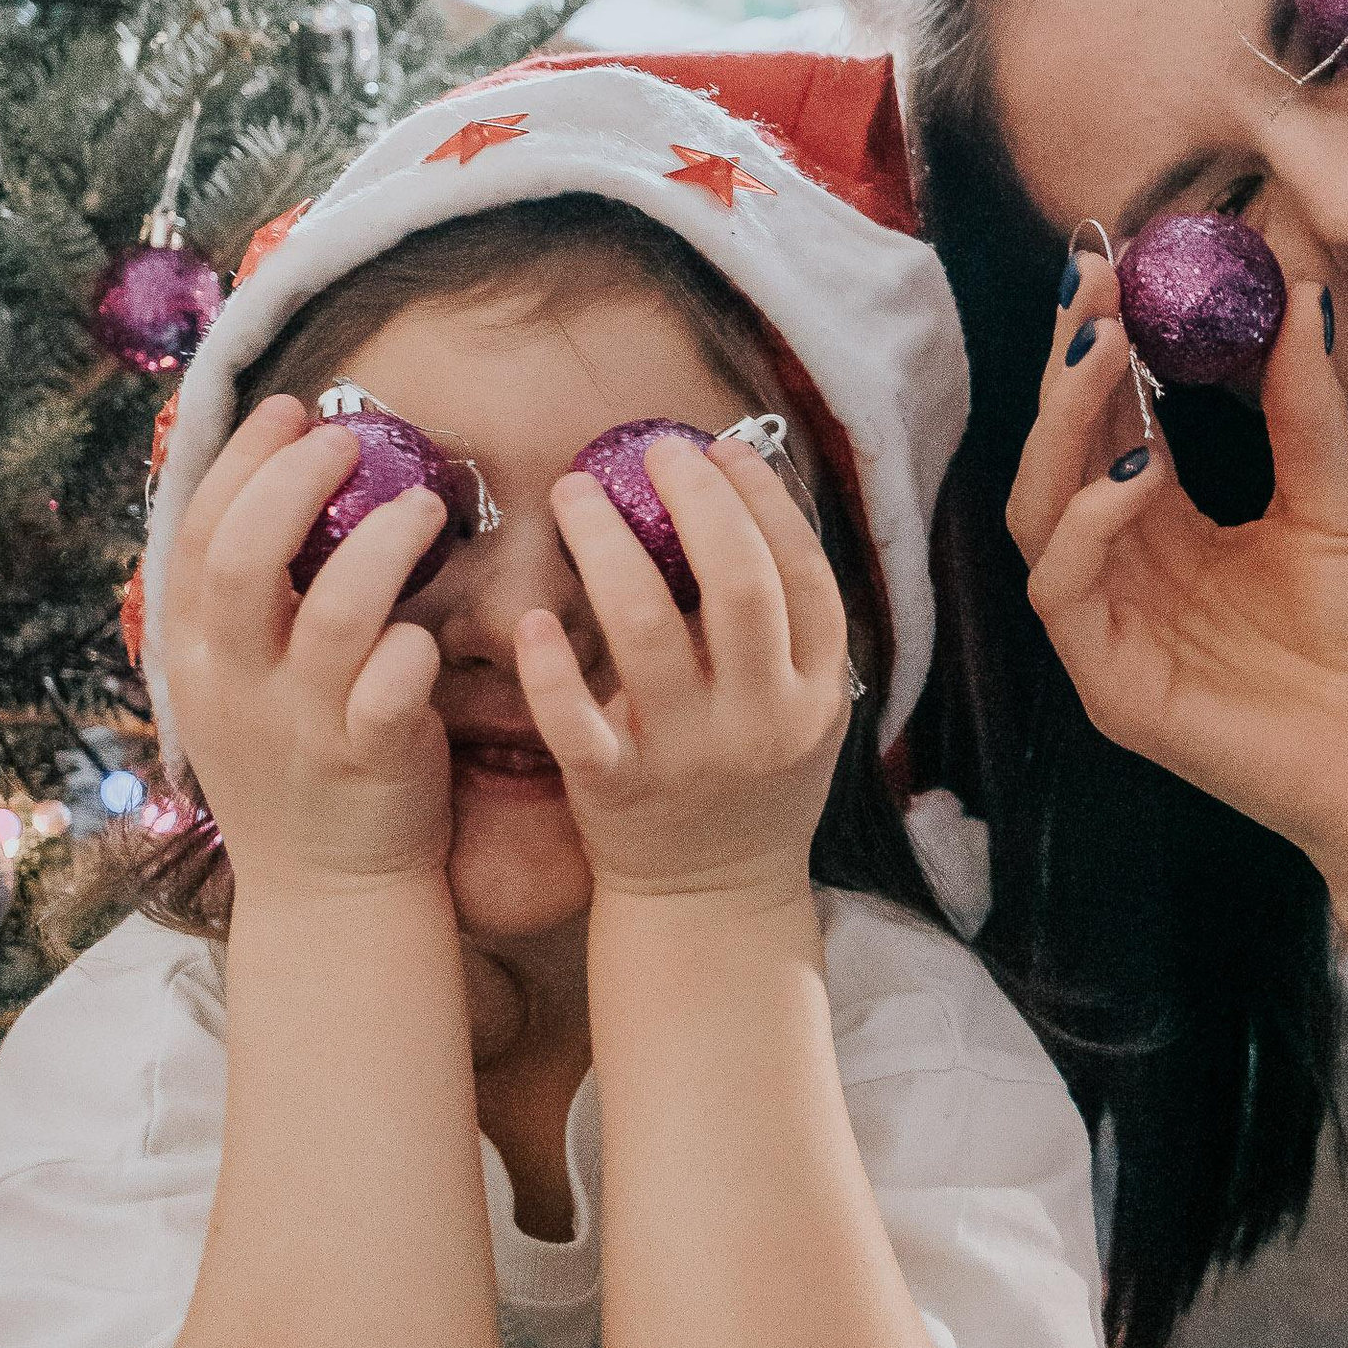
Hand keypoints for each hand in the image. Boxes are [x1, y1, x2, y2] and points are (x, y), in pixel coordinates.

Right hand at [163, 396, 451, 895]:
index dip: (242, 463)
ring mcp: (300, 725)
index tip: (289, 411)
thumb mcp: (240, 686)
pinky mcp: (367, 761)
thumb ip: (249, 606)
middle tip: (348, 440)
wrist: (327, 891)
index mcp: (199, 658)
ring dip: (383, 545)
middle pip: (246, 557)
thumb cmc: (298, 764)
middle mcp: (237, 686)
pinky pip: (390, 689)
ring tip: (425, 508)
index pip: (199, 536)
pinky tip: (429, 633)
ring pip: (335, 613)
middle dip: (296, 482)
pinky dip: (412, 650)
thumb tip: (275, 490)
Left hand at [515, 437, 853, 905]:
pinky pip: (578, 721)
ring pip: (648, 630)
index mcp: (815, 690)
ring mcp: (689, 753)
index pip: (803, 573)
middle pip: (735, 583)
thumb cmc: (751, 783)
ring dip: (608, 547)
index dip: (765, 500)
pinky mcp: (618, 788)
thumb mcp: (801, 711)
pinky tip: (532, 620)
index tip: (723, 447)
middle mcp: (761, 716)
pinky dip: (552, 669)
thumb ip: (785, 629)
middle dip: (694, 501)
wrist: (714, 900)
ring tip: (576, 494)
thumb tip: (741, 502)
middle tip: (653, 451)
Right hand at [1010, 253, 1347, 893]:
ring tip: (1107, 349)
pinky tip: (1136, 466)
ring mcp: (1111, 628)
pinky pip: (1063, 592)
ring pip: (1038, 512)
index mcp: (1171, 527)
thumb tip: (1300, 293)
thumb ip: (1306, 412)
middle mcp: (1126, 569)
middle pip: (1058, 454)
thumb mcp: (1340, 509)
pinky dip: (1087, 522)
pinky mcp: (1110, 685)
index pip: (1111, 420)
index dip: (1104, 343)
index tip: (1116, 259)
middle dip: (1068, 364)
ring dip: (1064, 424)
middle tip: (1098, 283)